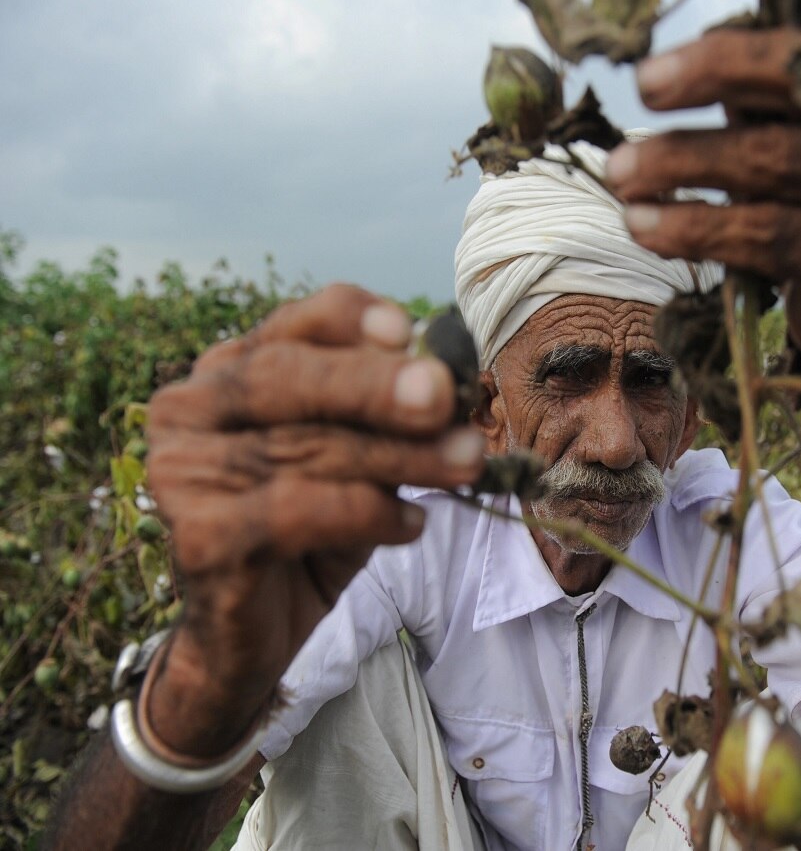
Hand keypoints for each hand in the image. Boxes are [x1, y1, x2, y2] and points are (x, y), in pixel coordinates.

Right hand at [142, 285, 484, 754]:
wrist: (251, 632)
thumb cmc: (310, 528)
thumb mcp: (358, 461)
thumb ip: (388, 421)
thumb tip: (450, 386)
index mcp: (228, 372)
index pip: (291, 326)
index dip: (348, 320)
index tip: (409, 329)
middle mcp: (189, 410)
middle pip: (285, 377)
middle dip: (375, 385)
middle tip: (443, 395)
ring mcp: (183, 472)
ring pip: (304, 447)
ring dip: (399, 455)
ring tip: (466, 463)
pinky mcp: (198, 536)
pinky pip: (294, 511)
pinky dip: (366, 513)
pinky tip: (410, 523)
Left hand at [606, 0, 800, 379]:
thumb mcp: (796, 134)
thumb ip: (757, 92)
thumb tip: (668, 68)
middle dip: (712, 70)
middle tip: (645, 86)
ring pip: (775, 156)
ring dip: (683, 161)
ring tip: (622, 174)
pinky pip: (770, 231)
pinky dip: (697, 227)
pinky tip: (647, 227)